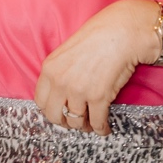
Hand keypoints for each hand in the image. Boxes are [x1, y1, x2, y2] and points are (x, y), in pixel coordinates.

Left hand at [36, 0, 159, 135]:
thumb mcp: (67, 51)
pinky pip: (97, 122)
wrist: (122, 32)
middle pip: (55, 116)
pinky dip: (101, 129)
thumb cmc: (99, 36)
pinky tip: (105, 129)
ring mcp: (79, 91)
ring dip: (84, 127)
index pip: (40, 101)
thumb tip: (62, 91)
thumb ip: (60, 71)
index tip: (59, 112)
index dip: (50, 110)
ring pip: (76, 122)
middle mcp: (60, 82)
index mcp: (50, 69)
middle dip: (65, 122)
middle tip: (75, 122)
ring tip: (91, 126)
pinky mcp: (99, 97)